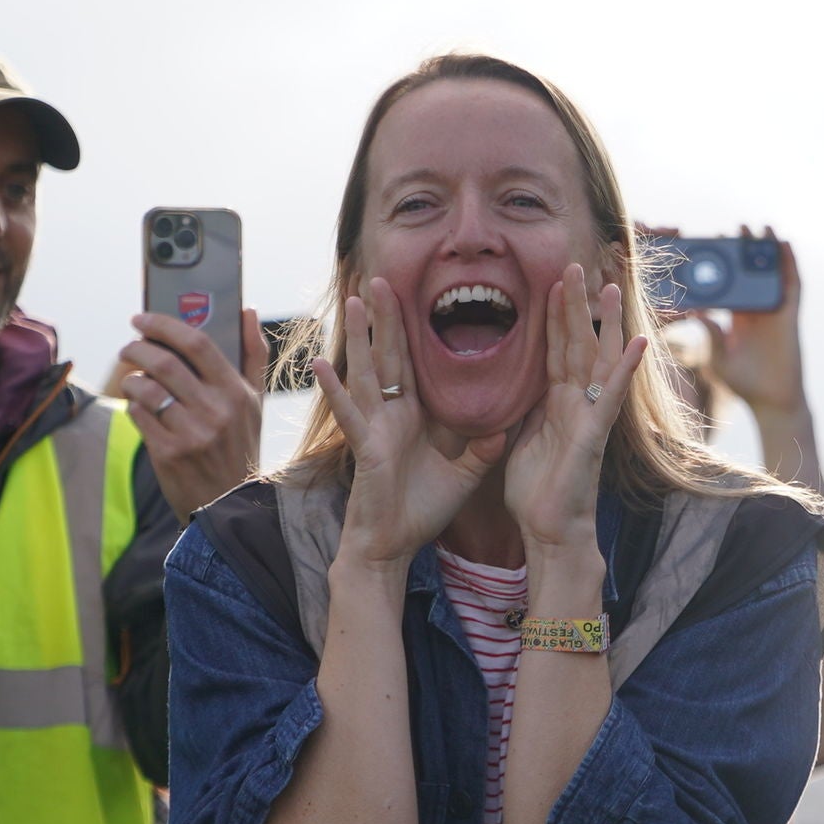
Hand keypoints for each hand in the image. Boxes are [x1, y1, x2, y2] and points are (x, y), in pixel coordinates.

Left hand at [115, 307, 266, 517]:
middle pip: (164, 362)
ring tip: (134, 380)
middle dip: (137, 349)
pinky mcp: (168, 453)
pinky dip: (133, 406)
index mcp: (235, 392)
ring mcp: (190, 433)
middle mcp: (215, 411)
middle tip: (129, 347)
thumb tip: (248, 311)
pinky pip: (139, 415)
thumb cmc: (240, 445)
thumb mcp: (255, 401)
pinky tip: (139, 407)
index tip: (142, 319)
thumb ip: (253, 354)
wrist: (230, 504)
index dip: (164, 325)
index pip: (197, 343)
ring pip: (146, 389)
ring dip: (132, 379)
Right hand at [319, 276, 499, 568]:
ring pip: (367, 372)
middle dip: (385, 317)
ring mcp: (373, 428)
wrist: (392, 547)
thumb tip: (504, 428)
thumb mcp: (462, 476)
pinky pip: (350, 414)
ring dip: (360, 337)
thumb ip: (480, 450)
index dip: (413, 331)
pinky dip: (334, 390)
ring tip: (353, 299)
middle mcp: (390, 415)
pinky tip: (319, 365)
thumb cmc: (420, 512)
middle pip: (389, 356)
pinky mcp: (364, 447)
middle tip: (381, 277)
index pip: (415, 365)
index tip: (414, 296)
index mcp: (413, 416)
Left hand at [501, 264, 645, 555]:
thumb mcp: (521, 438)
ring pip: (595, 360)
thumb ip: (523, 409)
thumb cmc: (536, 491)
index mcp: (557, 402)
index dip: (555, 315)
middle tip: (575, 264)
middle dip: (576, 305)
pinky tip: (638, 342)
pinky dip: (624, 369)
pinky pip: (610, 397)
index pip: (556, 349)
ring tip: (608, 286)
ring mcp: (589, 417)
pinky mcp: (593, 435)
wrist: (549, 531)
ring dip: (601, 322)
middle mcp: (577, 403)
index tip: (554, 280)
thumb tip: (511, 386)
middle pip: (578, 343)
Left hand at [696, 228, 805, 417]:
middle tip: (736, 229)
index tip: (714, 247)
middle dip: (746, 251)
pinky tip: (784, 245)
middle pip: (752, 274)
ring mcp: (775, 312)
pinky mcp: (790, 315)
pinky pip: (792, 285)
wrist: (771, 401)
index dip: (725, 266)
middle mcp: (758, 311)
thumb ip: (709, 334)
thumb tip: (696, 311)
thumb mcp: (718, 357)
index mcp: (739, 319)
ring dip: (769, 251)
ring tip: (761, 228)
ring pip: (773, 275)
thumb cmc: (744, 384)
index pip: (731, 286)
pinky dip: (790, 264)